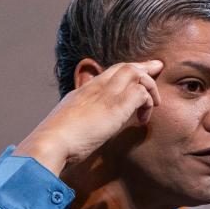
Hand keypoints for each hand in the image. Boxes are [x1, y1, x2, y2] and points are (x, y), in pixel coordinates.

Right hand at [14, 61, 163, 175]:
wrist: (51, 142)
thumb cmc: (57, 141)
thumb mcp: (68, 125)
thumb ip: (78, 122)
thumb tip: (79, 131)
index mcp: (83, 91)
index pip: (109, 73)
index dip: (126, 70)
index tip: (138, 70)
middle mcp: (95, 87)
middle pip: (124, 66)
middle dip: (144, 66)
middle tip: (158, 66)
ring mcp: (105, 94)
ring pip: (135, 73)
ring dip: (149, 87)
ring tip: (154, 105)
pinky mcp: (116, 105)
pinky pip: (141, 92)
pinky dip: (148, 103)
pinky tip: (142, 120)